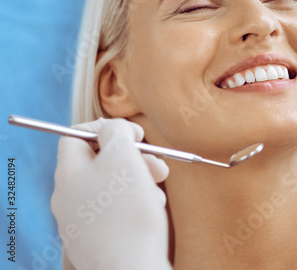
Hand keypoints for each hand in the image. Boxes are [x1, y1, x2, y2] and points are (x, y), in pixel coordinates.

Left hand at [51, 118, 170, 268]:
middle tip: (156, 164)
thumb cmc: (127, 211)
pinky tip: (151, 212)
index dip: (105, 127)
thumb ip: (117, 132)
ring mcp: (81, 221)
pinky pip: (116, 210)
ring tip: (156, 192)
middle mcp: (68, 198)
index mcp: (68, 174)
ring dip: (139, 181)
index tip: (134, 134)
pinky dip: (135, 204)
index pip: (75, 136)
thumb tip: (116, 129)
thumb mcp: (123, 156)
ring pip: (112, 187)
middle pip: (99, 162)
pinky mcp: (98, 240)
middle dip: (132, 158)